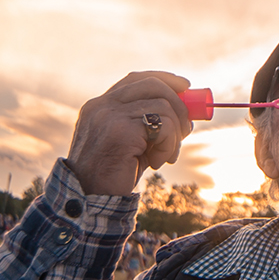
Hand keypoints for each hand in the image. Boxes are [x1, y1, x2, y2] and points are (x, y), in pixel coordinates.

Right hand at [67, 71, 193, 195]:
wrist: (91, 200)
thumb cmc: (114, 176)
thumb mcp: (133, 145)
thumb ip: (151, 126)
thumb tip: (188, 117)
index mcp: (100, 106)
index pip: (135, 79)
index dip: (164, 79)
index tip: (185, 86)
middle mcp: (102, 106)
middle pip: (152, 85)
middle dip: (179, 105)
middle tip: (186, 130)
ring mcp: (109, 116)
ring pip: (163, 106)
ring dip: (173, 135)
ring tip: (165, 156)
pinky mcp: (121, 131)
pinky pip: (163, 125)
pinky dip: (168, 144)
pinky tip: (157, 162)